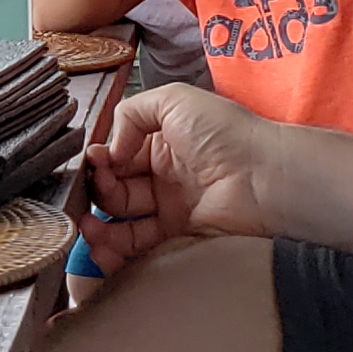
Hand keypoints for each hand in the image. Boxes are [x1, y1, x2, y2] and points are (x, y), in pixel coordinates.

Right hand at [82, 83, 286, 269]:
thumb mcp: (174, 100)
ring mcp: (169, 211)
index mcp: (160, 144)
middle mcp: (162, 178)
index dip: (101, 162)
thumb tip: (108, 149)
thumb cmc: (225, 133)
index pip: (117, 158)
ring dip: (97, 225)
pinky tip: (100, 244)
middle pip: (114, 191)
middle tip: (96, 188)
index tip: (94, 162)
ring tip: (88, 225)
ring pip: (120, 223)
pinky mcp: (177, 239)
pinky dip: (113, 250)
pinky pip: (138, 248)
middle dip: (97, 191)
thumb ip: (131, 113)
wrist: (264, 176)